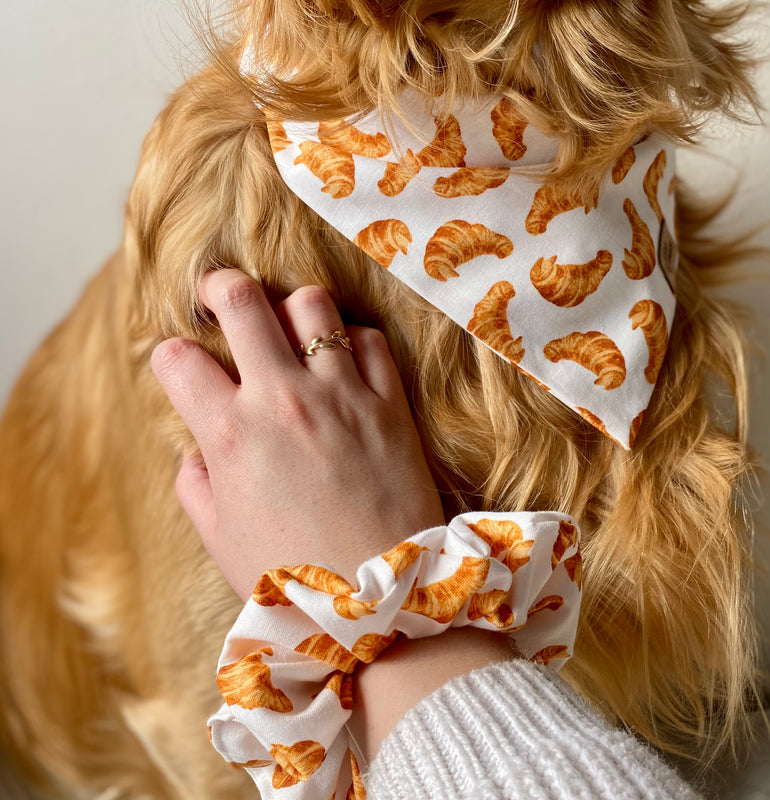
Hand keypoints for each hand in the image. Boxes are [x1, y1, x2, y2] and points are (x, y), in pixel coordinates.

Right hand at [150, 270, 444, 599]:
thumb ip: (196, 486)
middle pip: (240, 299)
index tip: (182, 368)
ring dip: (291, 310)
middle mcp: (282, 400)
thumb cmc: (294, 579)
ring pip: (311, 304)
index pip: (176, 359)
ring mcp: (340, 395)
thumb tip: (195, 449)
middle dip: (219, 288)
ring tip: (291, 333)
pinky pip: (370, 339)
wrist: (382, 601)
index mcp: (230, 435)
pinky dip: (353, 341)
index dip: (169, 357)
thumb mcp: (221, 541)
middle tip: (220, 300)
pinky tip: (346, 365)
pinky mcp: (389, 403)